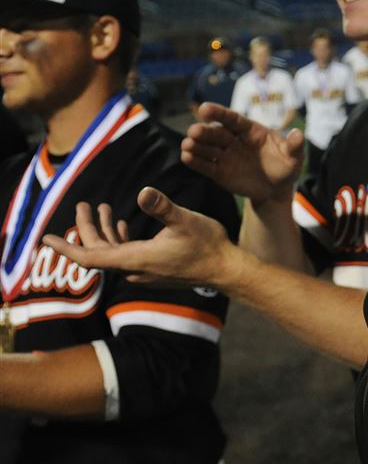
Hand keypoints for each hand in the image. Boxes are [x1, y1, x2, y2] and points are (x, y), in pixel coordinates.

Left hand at [43, 189, 238, 286]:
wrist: (225, 269)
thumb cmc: (207, 244)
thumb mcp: (185, 220)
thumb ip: (162, 207)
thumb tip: (144, 192)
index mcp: (136, 258)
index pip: (90, 258)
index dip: (67, 248)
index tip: (46, 240)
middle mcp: (135, 269)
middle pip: (98, 253)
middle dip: (86, 229)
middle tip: (83, 205)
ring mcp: (143, 272)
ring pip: (112, 254)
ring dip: (103, 233)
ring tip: (102, 209)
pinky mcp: (152, 270)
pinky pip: (124, 257)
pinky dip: (117, 240)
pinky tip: (121, 226)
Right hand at [182, 103, 303, 202]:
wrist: (276, 189)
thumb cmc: (286, 167)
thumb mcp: (294, 157)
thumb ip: (294, 146)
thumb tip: (299, 134)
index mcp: (250, 130)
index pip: (233, 119)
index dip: (219, 113)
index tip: (204, 108)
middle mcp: (234, 140)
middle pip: (216, 133)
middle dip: (204, 132)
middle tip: (193, 131)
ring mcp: (225, 155)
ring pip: (207, 148)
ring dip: (196, 146)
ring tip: (186, 145)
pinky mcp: (219, 171)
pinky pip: (206, 166)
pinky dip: (196, 162)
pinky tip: (186, 157)